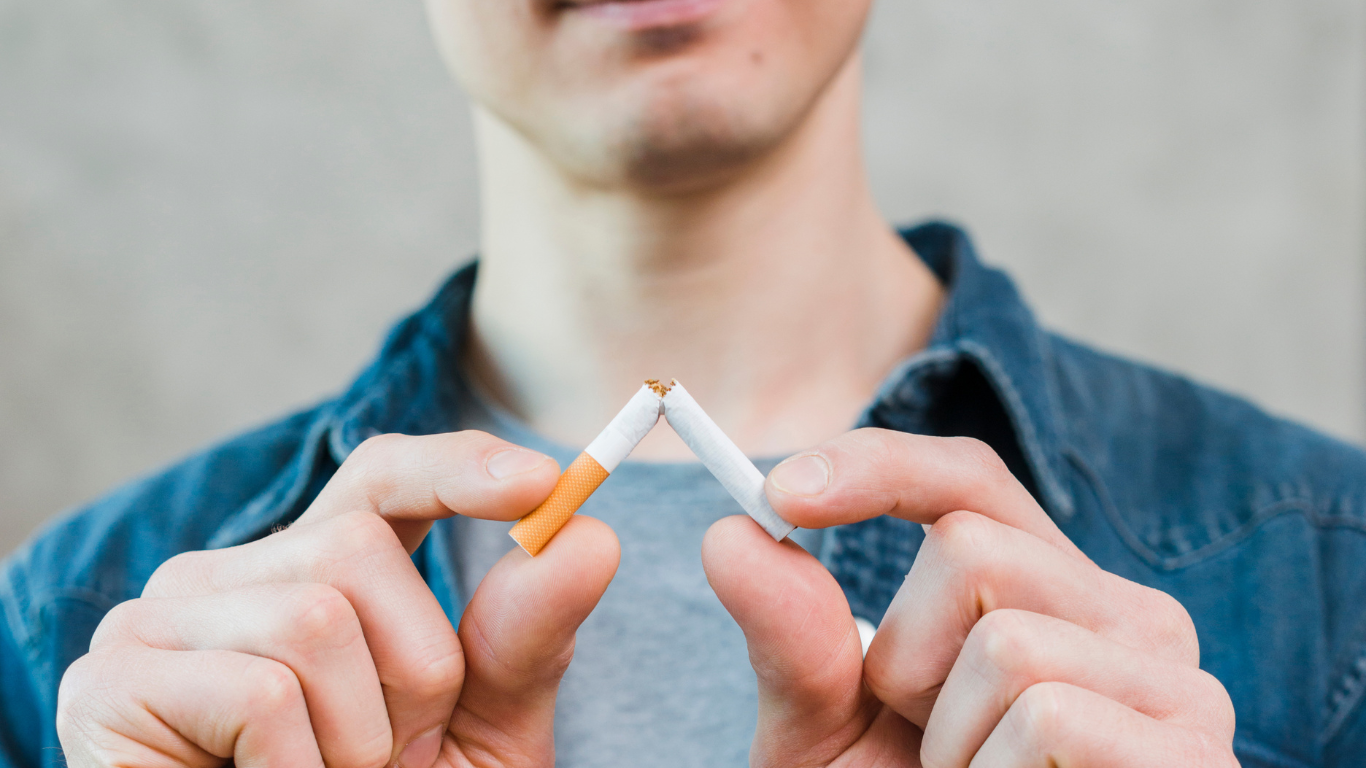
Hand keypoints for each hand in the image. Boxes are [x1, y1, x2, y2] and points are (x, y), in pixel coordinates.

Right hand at [57, 431, 619, 767]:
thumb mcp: (477, 734)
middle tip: (385, 756)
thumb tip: (590, 535)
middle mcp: (231, 576)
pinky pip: (261, 693)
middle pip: (359, 548)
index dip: (457, 466)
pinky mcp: (113, 684)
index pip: (383, 478)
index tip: (545, 482)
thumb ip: (523, 642)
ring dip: (359, 734)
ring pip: (316, 618)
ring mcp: (160, 621)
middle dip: (414, 670)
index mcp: (317, 574)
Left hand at [703, 429, 1237, 766]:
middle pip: (970, 548)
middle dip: (906, 660)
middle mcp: (1129, 619)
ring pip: (1008, 645)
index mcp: (1049, 591)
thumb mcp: (831, 731)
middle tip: (932, 745)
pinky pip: (1051, 720)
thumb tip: (730, 536)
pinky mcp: (1194, 756)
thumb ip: (794, 641)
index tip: (780, 493)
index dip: (877, 467)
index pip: (970, 480)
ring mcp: (1179, 686)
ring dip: (951, 743)